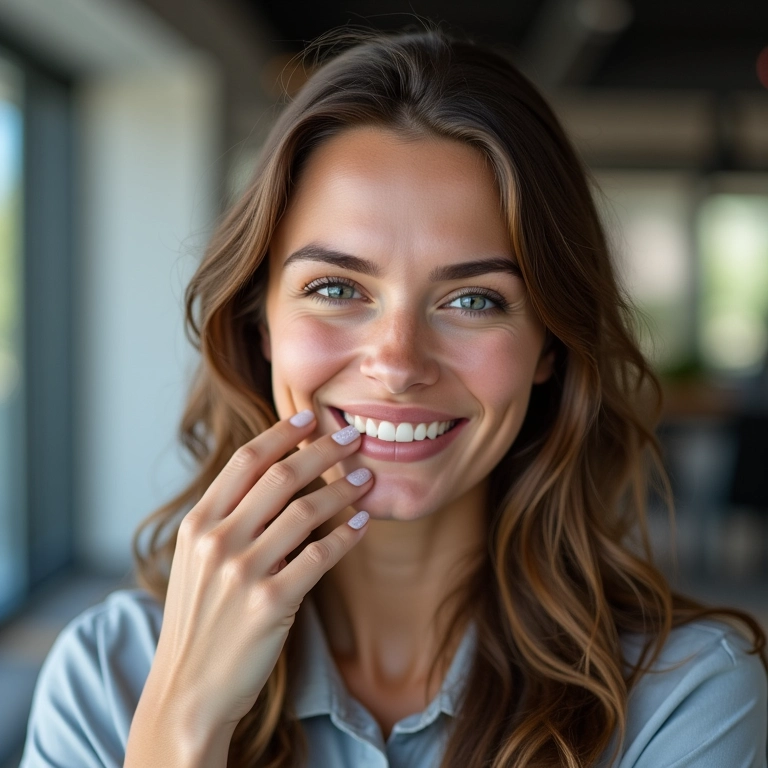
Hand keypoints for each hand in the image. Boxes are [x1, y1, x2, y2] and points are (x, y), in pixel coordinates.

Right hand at [146, 410, 371, 734]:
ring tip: (365, 479)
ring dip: (341, 490)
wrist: (188, 689)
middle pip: (280, 476)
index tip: (310, 417)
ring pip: (305, 511)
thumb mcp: (196, 561)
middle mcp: (217, 540)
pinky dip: (346, 535)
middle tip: (352, 438)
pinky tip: (363, 524)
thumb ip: (226, 519)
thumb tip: (276, 479)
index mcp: (197, 523)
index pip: (245, 460)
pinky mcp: (270, 602)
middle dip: (322, 451)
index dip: (282, 433)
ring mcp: (242, 571)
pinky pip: (319, 556)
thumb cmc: (199, 620)